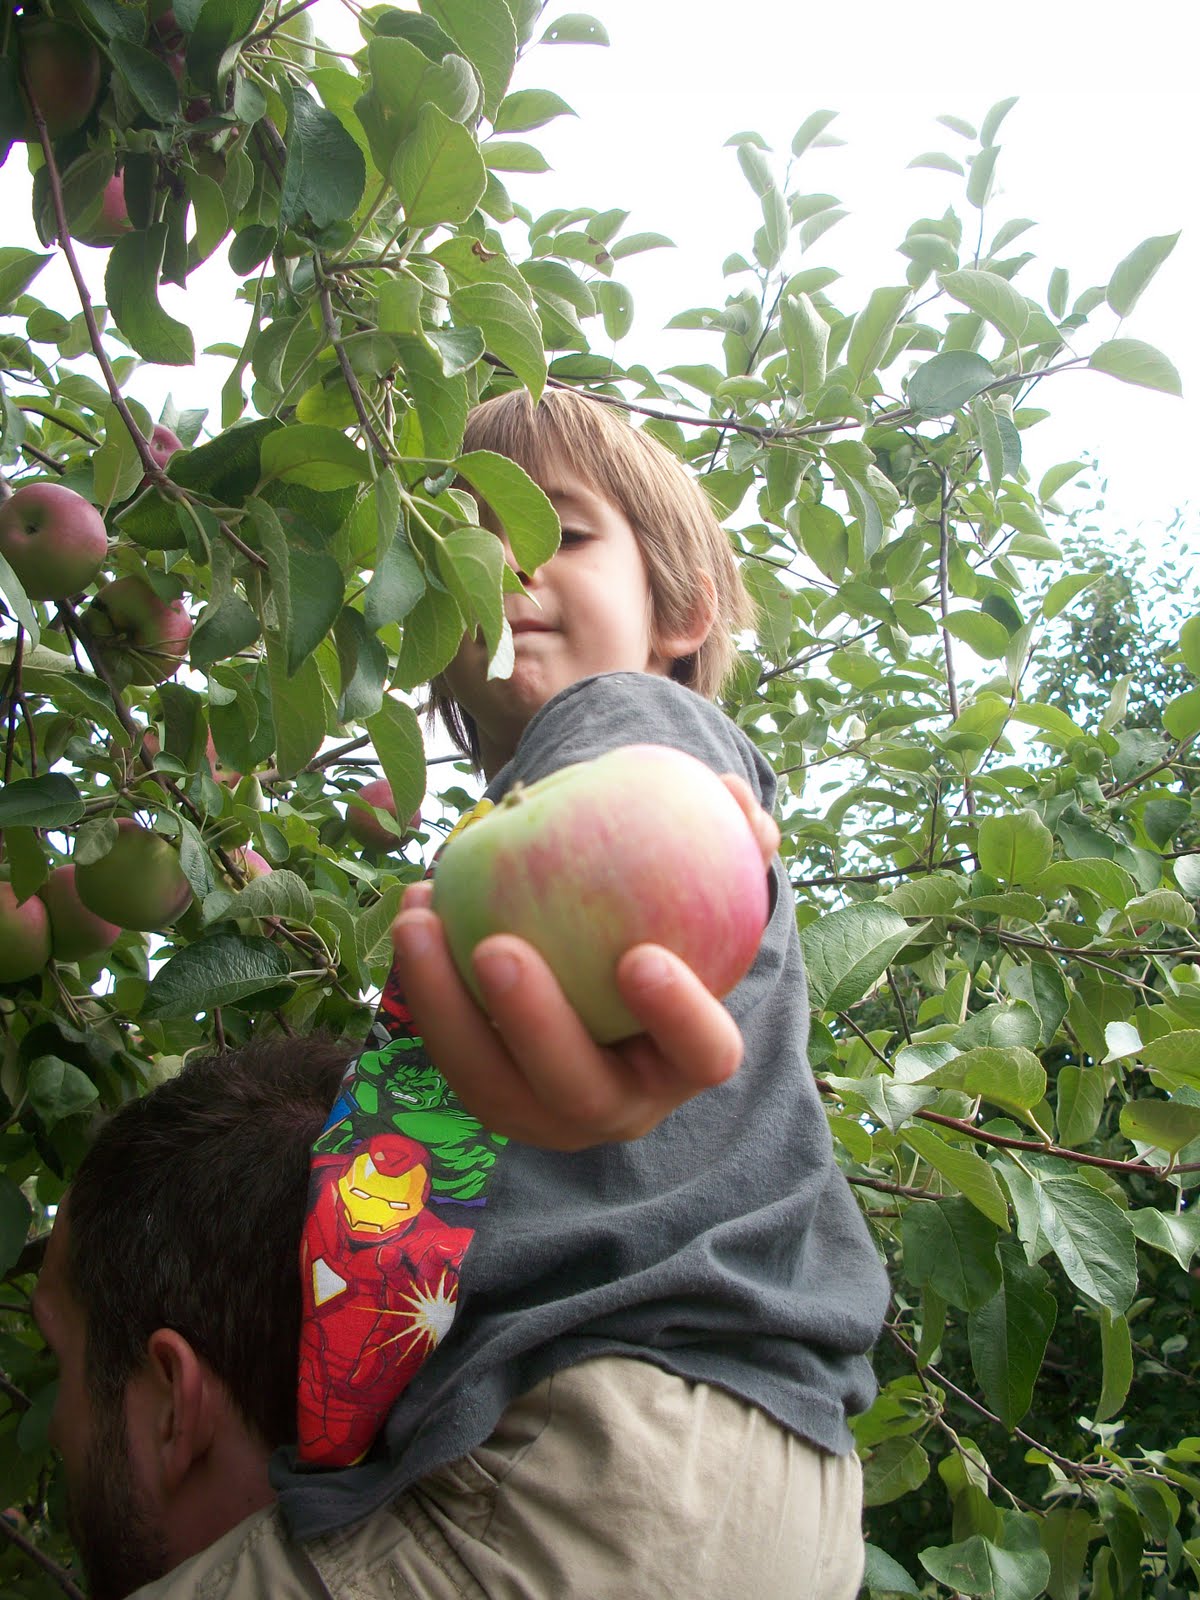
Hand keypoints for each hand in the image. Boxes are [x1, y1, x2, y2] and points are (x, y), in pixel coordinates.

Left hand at [389, 769, 776, 1150]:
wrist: (605, 986)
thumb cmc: (668, 925)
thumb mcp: (710, 888)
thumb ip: (734, 844)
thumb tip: (734, 794)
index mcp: (687, 1061)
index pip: (703, 1053)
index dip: (679, 1015)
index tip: (640, 956)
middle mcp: (619, 1105)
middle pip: (577, 1087)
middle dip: (534, 1023)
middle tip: (497, 946)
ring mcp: (545, 1114)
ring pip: (489, 1084)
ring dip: (445, 1005)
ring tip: (420, 921)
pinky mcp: (488, 1097)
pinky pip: (448, 1052)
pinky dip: (423, 986)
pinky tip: (414, 907)